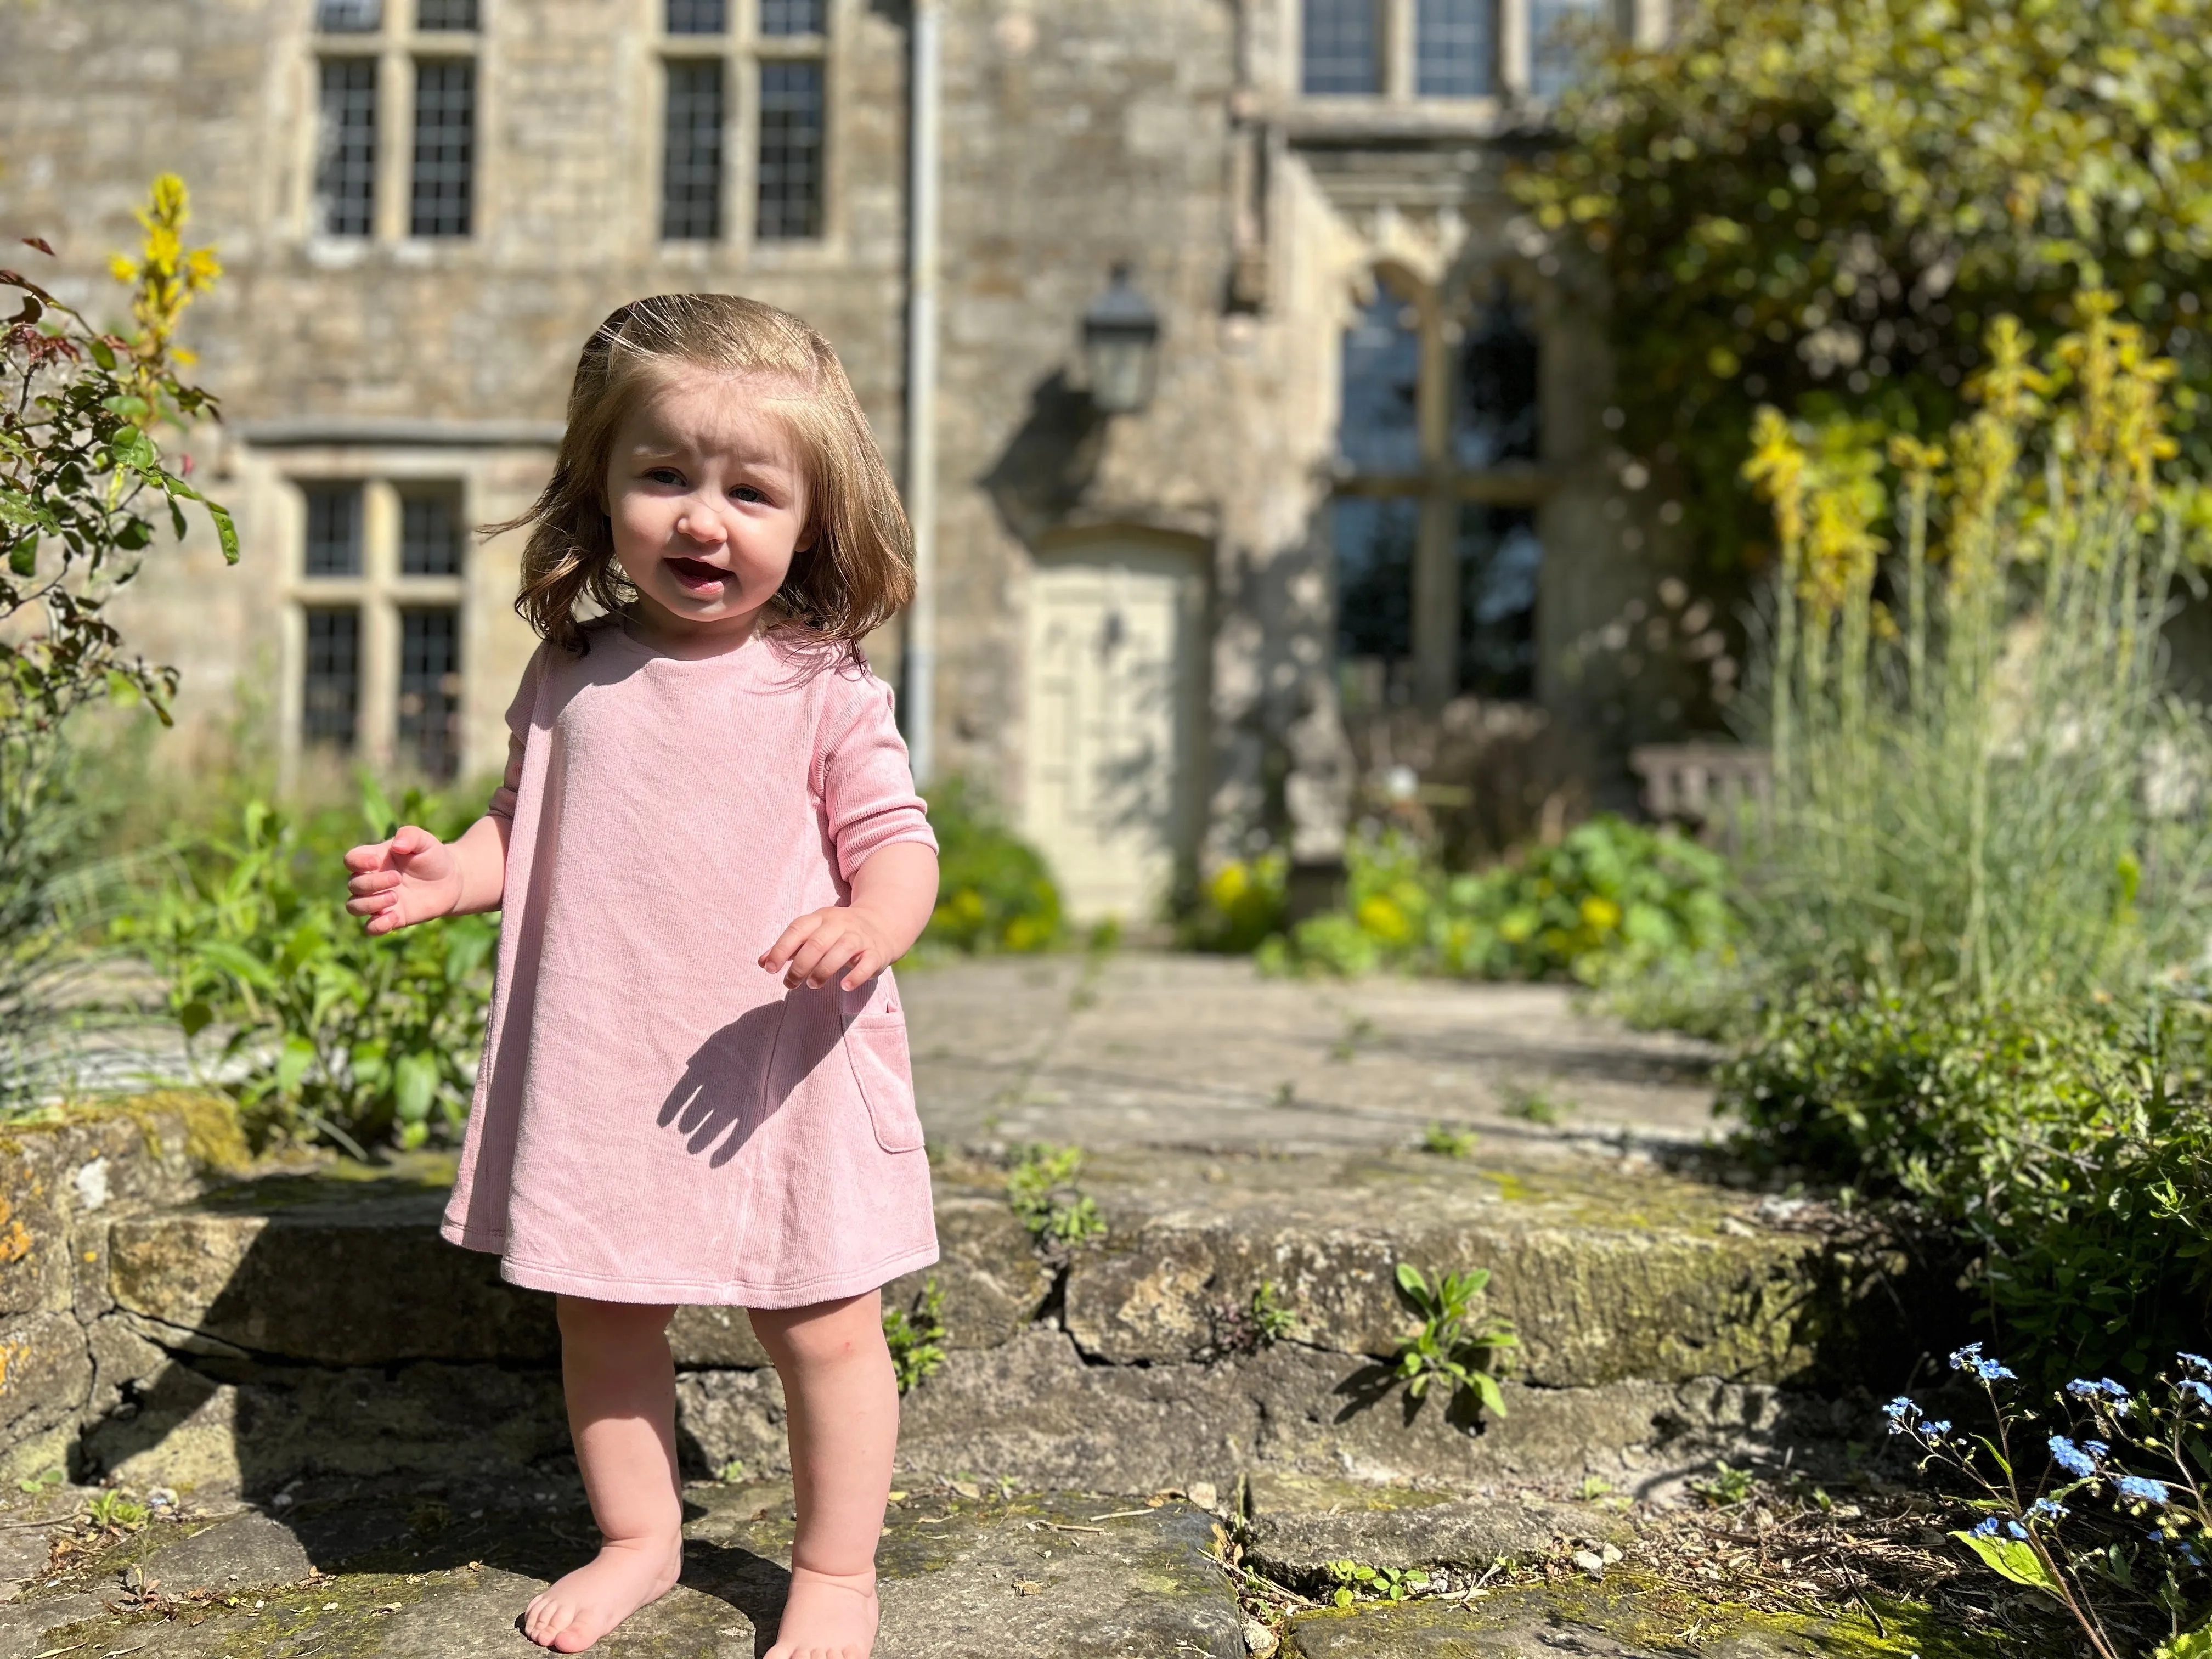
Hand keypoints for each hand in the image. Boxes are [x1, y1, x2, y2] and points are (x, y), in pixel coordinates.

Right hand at [344, 825, 462, 934]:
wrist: (451, 881)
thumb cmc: (433, 857)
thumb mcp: (426, 841)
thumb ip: (410, 835)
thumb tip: (397, 845)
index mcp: (374, 858)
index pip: (351, 860)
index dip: (357, 862)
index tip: (376, 861)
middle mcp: (372, 880)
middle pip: (353, 885)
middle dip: (373, 883)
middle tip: (398, 879)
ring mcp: (379, 900)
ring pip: (354, 907)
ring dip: (370, 904)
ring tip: (395, 897)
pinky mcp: (391, 917)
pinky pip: (370, 928)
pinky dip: (377, 925)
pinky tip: (394, 917)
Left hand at [760, 905, 897, 990]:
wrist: (882, 924)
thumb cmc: (838, 933)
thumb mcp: (813, 934)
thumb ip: (789, 948)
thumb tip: (762, 962)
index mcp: (820, 918)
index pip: (797, 929)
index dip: (781, 949)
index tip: (770, 968)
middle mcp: (840, 924)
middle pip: (817, 943)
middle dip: (800, 966)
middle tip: (790, 984)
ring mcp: (859, 937)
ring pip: (841, 950)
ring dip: (823, 970)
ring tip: (813, 984)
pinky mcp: (875, 952)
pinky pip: (867, 963)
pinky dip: (856, 976)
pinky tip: (845, 986)